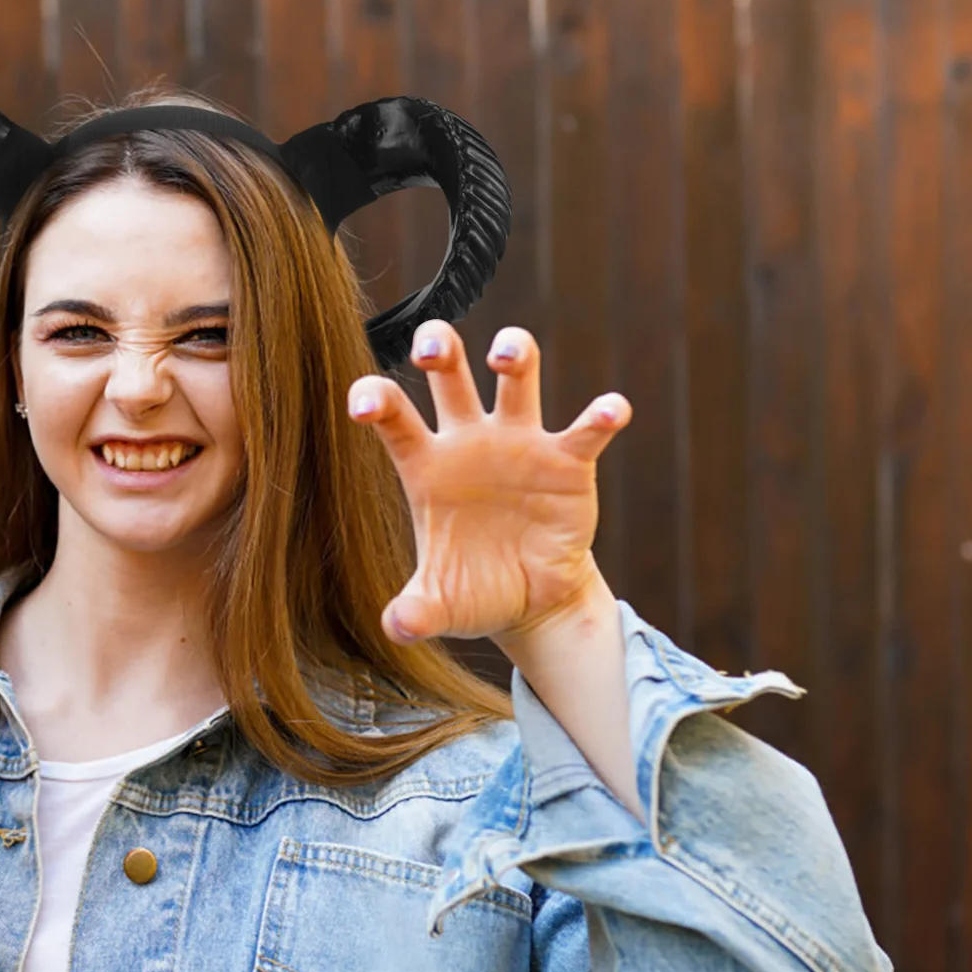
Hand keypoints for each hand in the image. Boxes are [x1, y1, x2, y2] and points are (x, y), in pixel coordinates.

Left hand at [348, 320, 630, 644]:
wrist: (530, 602)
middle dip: (439, 347)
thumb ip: (415, 612)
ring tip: (505, 355)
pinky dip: (601, 416)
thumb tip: (398, 627)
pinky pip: (585, 430)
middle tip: (432, 344)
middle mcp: (469, 442)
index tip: (363, 401)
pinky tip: (608, 411)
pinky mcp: (567, 461)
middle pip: (450, 376)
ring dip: (514, 352)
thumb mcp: (441, 605)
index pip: (395, 421)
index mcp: (427, 468)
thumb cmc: (474, 591)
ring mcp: (519, 445)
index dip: (376, 401)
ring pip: (517, 378)